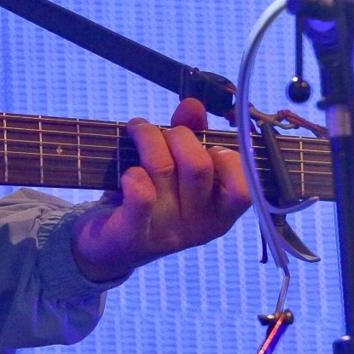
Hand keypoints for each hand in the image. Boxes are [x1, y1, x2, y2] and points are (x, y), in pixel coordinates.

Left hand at [71, 97, 252, 281]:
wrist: (110, 248)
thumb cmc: (152, 201)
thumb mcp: (177, 172)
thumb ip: (192, 137)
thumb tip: (193, 105)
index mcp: (220, 213)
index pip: (243, 187)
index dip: (227, 157)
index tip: (207, 146)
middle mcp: (199, 226)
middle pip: (198, 166)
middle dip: (178, 135)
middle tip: (161, 133)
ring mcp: (167, 232)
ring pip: (163, 168)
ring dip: (147, 137)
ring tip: (136, 130)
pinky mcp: (134, 235)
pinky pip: (140, 196)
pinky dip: (133, 174)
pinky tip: (127, 171)